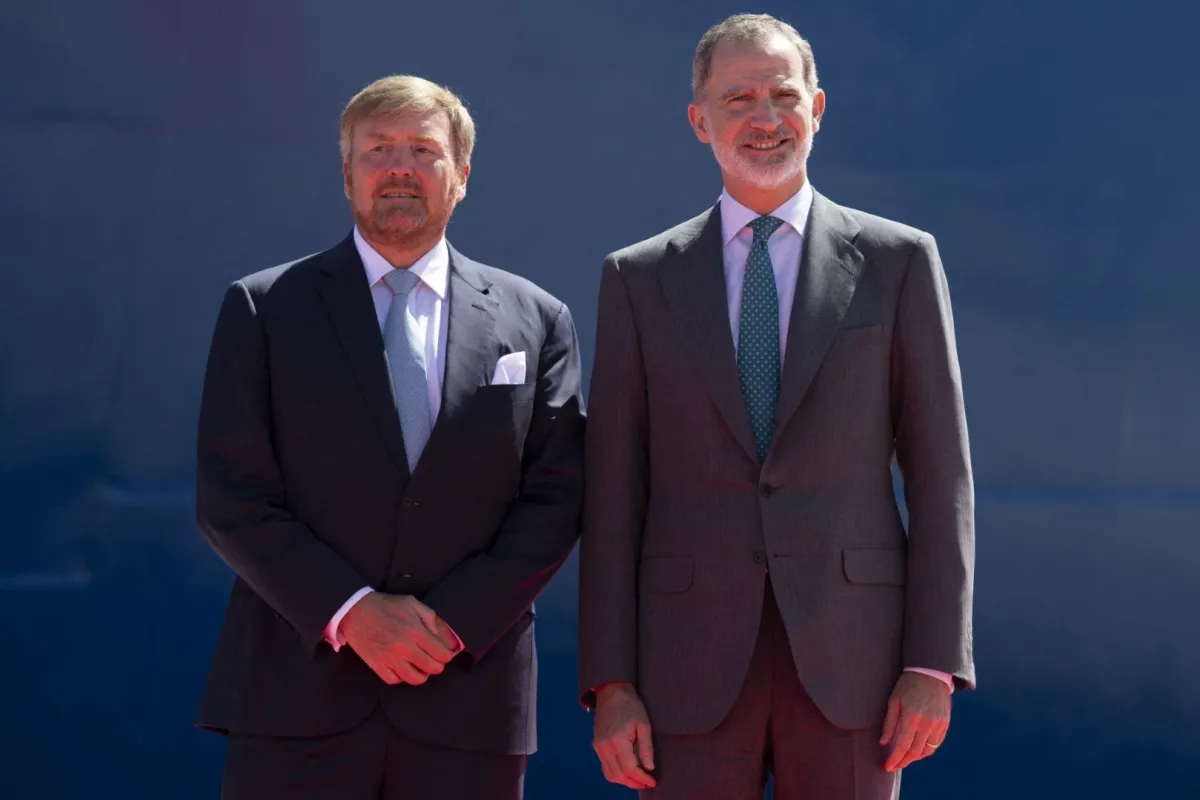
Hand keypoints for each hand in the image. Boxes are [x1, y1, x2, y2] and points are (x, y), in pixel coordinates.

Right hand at [340, 593, 456, 685]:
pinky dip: (402, 677)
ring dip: (422, 675)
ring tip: (421, 668)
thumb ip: (431, 619)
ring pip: (414, 679)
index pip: (441, 653)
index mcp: (415, 631)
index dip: (447, 656)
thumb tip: (445, 639)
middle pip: (431, 668)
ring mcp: (390, 658)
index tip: (446, 654)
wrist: (355, 610)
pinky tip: (403, 668)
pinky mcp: (377, 665)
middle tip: (436, 661)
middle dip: (438, 666)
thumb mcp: (413, 603)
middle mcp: (404, 647)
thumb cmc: (386, 605)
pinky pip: (395, 680)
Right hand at [592, 682, 656, 789]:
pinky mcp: (597, 746)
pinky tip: (628, 770)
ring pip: (610, 775)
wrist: (611, 692)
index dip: (642, 779)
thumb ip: (646, 747)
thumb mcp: (644, 724)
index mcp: (617, 740)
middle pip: (619, 776)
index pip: (630, 769)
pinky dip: (616, 773)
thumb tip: (649, 768)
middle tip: (647, 782)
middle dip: (634, 783)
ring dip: (625, 781)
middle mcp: (604, 746)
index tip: (652, 781)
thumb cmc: (630, 705)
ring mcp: (598, 747)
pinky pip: (605, 767)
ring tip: (639, 778)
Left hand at [880, 671, 951, 771]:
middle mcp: (927, 724)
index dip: (894, 759)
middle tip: (894, 765)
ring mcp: (938, 725)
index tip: (887, 767)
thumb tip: (884, 743)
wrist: (931, 673)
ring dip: (914, 758)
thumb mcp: (893, 700)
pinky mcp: (945, 724)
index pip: (902, 746)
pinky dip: (926, 750)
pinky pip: (935, 744)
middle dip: (903, 761)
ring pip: (926, 751)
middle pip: (914, 752)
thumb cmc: (908, 685)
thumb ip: (889, 723)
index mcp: (912, 717)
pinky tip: (917, 750)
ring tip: (904, 759)